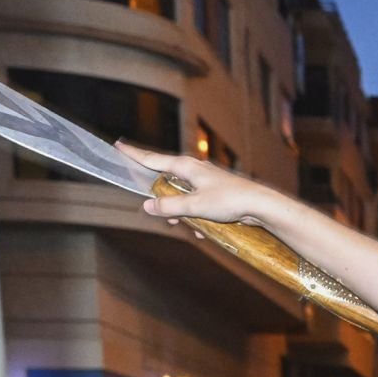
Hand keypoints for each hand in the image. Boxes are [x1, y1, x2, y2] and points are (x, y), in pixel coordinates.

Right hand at [120, 143, 280, 229]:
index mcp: (185, 166)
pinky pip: (196, 205)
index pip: (152, 159)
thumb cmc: (228, 200)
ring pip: (181, 197)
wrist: (259, 205)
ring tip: (189, 225)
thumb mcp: (194, 206)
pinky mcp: (213, 192)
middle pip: (166, 183)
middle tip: (168, 217)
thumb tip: (148, 206)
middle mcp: (193, 170)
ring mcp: (204, 180)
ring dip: (182, 214)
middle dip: (165, 203)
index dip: (134, 155)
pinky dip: (197, 218)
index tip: (118, 146)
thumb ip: (169, 206)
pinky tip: (205, 230)